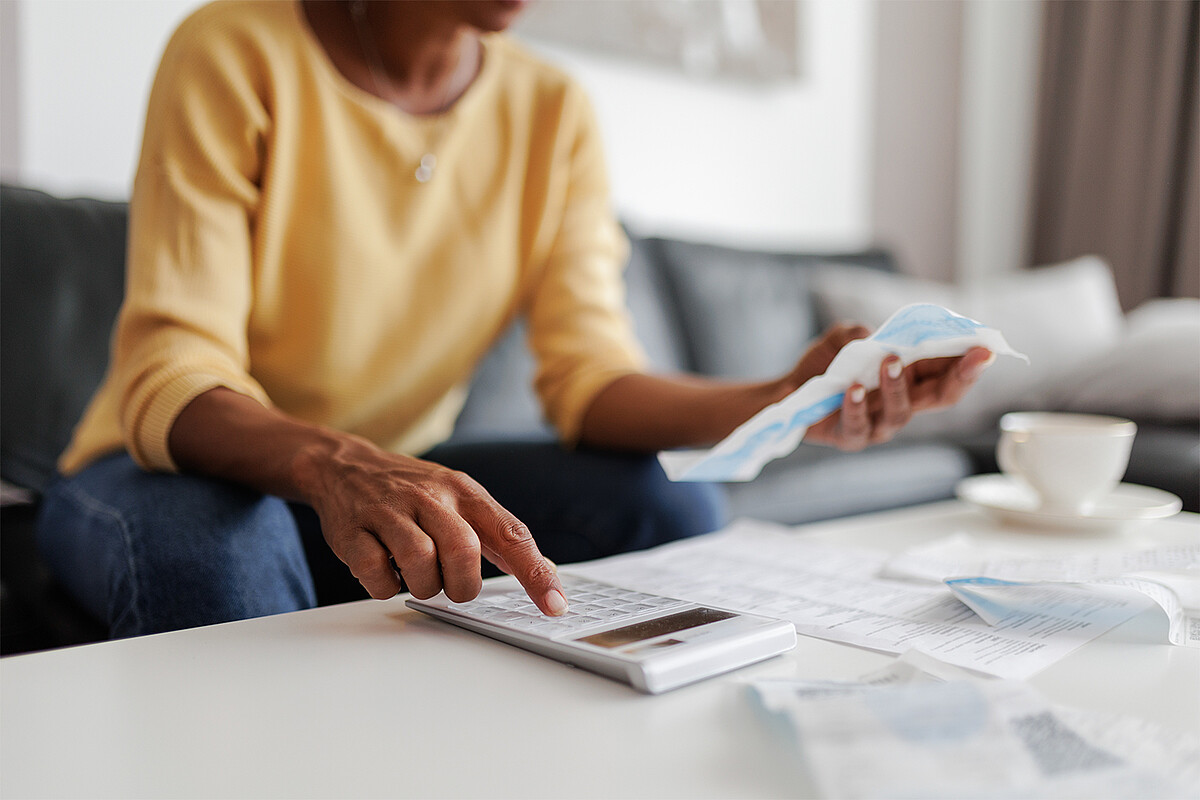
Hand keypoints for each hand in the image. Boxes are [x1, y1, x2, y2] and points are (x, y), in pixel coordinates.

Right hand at [298, 437, 567, 614]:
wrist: (344, 466)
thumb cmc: (413, 491)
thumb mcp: (460, 497)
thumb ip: (498, 532)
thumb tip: (545, 572)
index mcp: (464, 491)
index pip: (511, 533)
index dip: (536, 573)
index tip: (555, 606)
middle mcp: (430, 496)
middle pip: (463, 550)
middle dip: (462, 584)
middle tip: (452, 586)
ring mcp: (389, 511)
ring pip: (419, 562)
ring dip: (424, 586)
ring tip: (417, 577)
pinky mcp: (352, 531)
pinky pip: (376, 574)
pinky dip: (385, 586)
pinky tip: (386, 571)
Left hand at [790, 326, 992, 450]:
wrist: (789, 391)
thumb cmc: (824, 366)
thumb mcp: (841, 339)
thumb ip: (856, 333)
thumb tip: (870, 335)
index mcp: (910, 378)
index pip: (947, 371)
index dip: (970, 361)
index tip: (988, 347)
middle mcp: (900, 402)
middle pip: (941, 396)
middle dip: (961, 376)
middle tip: (975, 356)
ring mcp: (877, 423)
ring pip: (900, 413)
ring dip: (898, 385)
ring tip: (889, 361)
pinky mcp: (849, 436)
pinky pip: (858, 427)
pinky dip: (856, 408)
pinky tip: (852, 390)